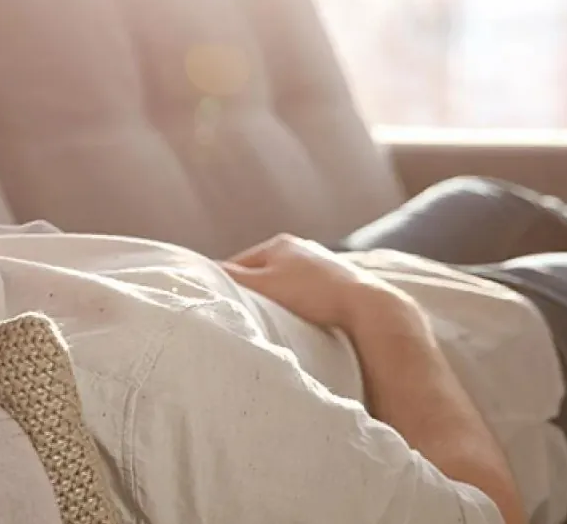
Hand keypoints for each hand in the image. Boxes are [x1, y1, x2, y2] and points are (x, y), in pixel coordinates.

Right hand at [219, 234, 396, 329]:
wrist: (366, 307)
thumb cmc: (312, 294)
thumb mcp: (263, 286)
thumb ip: (231, 280)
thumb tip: (200, 272)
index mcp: (278, 243)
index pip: (238, 264)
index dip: (226, 286)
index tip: (219, 306)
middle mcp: (300, 248)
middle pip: (262, 274)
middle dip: (252, 294)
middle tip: (244, 316)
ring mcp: (321, 265)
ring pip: (285, 285)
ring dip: (276, 302)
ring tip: (271, 322)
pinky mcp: (338, 283)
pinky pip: (305, 294)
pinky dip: (297, 306)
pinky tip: (299, 321)